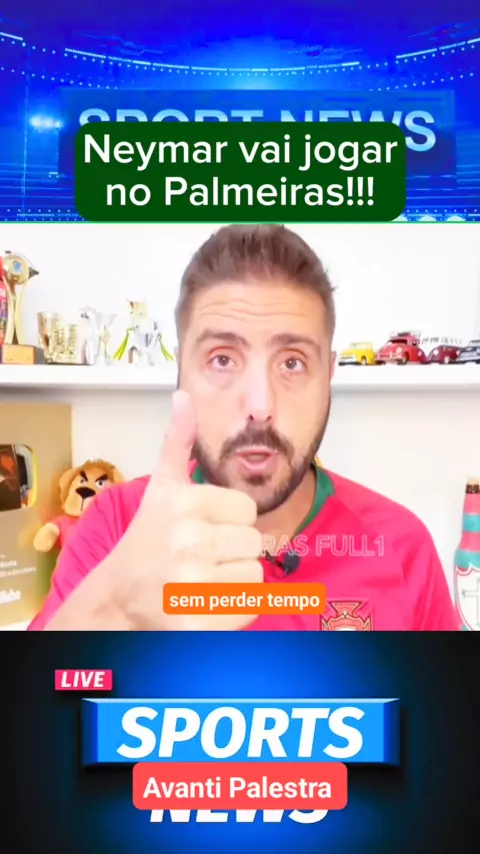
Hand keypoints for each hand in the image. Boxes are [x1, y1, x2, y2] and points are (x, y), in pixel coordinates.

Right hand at [107, 390, 262, 628]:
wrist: (120, 596)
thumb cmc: (148, 538)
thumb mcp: (161, 487)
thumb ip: (178, 442)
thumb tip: (183, 396)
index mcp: (185, 504)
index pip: (246, 509)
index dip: (228, 519)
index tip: (201, 527)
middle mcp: (189, 541)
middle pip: (254, 542)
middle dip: (232, 549)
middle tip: (200, 555)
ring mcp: (193, 585)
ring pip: (254, 574)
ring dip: (234, 579)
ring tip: (203, 577)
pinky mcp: (199, 623)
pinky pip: (248, 606)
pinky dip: (232, 608)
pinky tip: (204, 602)